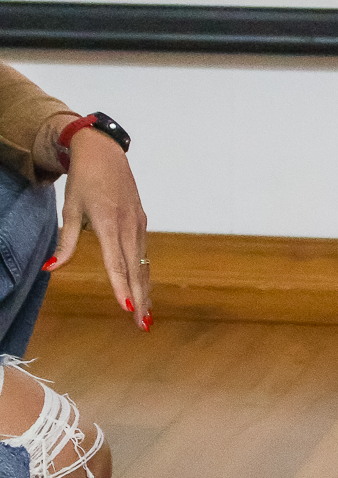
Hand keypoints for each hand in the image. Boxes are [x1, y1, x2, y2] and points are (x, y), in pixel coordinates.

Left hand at [43, 129, 150, 329]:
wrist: (104, 151)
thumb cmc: (83, 180)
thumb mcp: (69, 210)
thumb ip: (65, 243)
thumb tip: (50, 269)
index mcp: (109, 223)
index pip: (116, 262)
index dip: (120, 286)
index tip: (126, 308)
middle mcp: (129, 225)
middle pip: (136, 269)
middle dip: (140, 299)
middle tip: (142, 325)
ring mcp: (139, 223)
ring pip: (143, 264)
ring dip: (145, 290)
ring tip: (146, 315)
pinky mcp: (142, 221)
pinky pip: (144, 253)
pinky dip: (144, 274)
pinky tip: (144, 288)